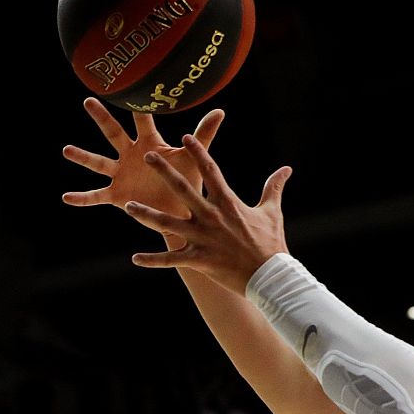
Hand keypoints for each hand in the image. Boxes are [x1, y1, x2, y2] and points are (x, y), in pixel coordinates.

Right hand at [61, 97, 224, 237]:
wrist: (179, 213)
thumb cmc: (186, 182)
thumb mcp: (192, 159)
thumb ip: (203, 134)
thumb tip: (220, 110)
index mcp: (150, 145)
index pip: (142, 121)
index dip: (138, 106)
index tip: (128, 86)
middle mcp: (131, 155)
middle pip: (114, 133)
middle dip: (102, 117)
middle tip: (88, 99)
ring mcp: (121, 174)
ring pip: (98, 162)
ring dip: (83, 156)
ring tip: (67, 150)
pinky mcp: (116, 195)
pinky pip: (96, 196)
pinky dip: (81, 198)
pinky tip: (66, 198)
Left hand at [123, 134, 293, 294]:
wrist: (270, 277)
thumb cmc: (271, 243)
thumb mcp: (272, 212)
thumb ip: (273, 188)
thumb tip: (286, 169)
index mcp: (227, 203)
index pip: (210, 171)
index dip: (198, 152)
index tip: (185, 136)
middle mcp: (211, 217)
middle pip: (183, 189)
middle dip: (164, 171)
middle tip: (148, 155)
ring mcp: (202, 238)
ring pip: (167, 224)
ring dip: (146, 215)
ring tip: (127, 206)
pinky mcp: (198, 260)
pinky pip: (170, 260)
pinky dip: (153, 260)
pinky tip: (135, 258)